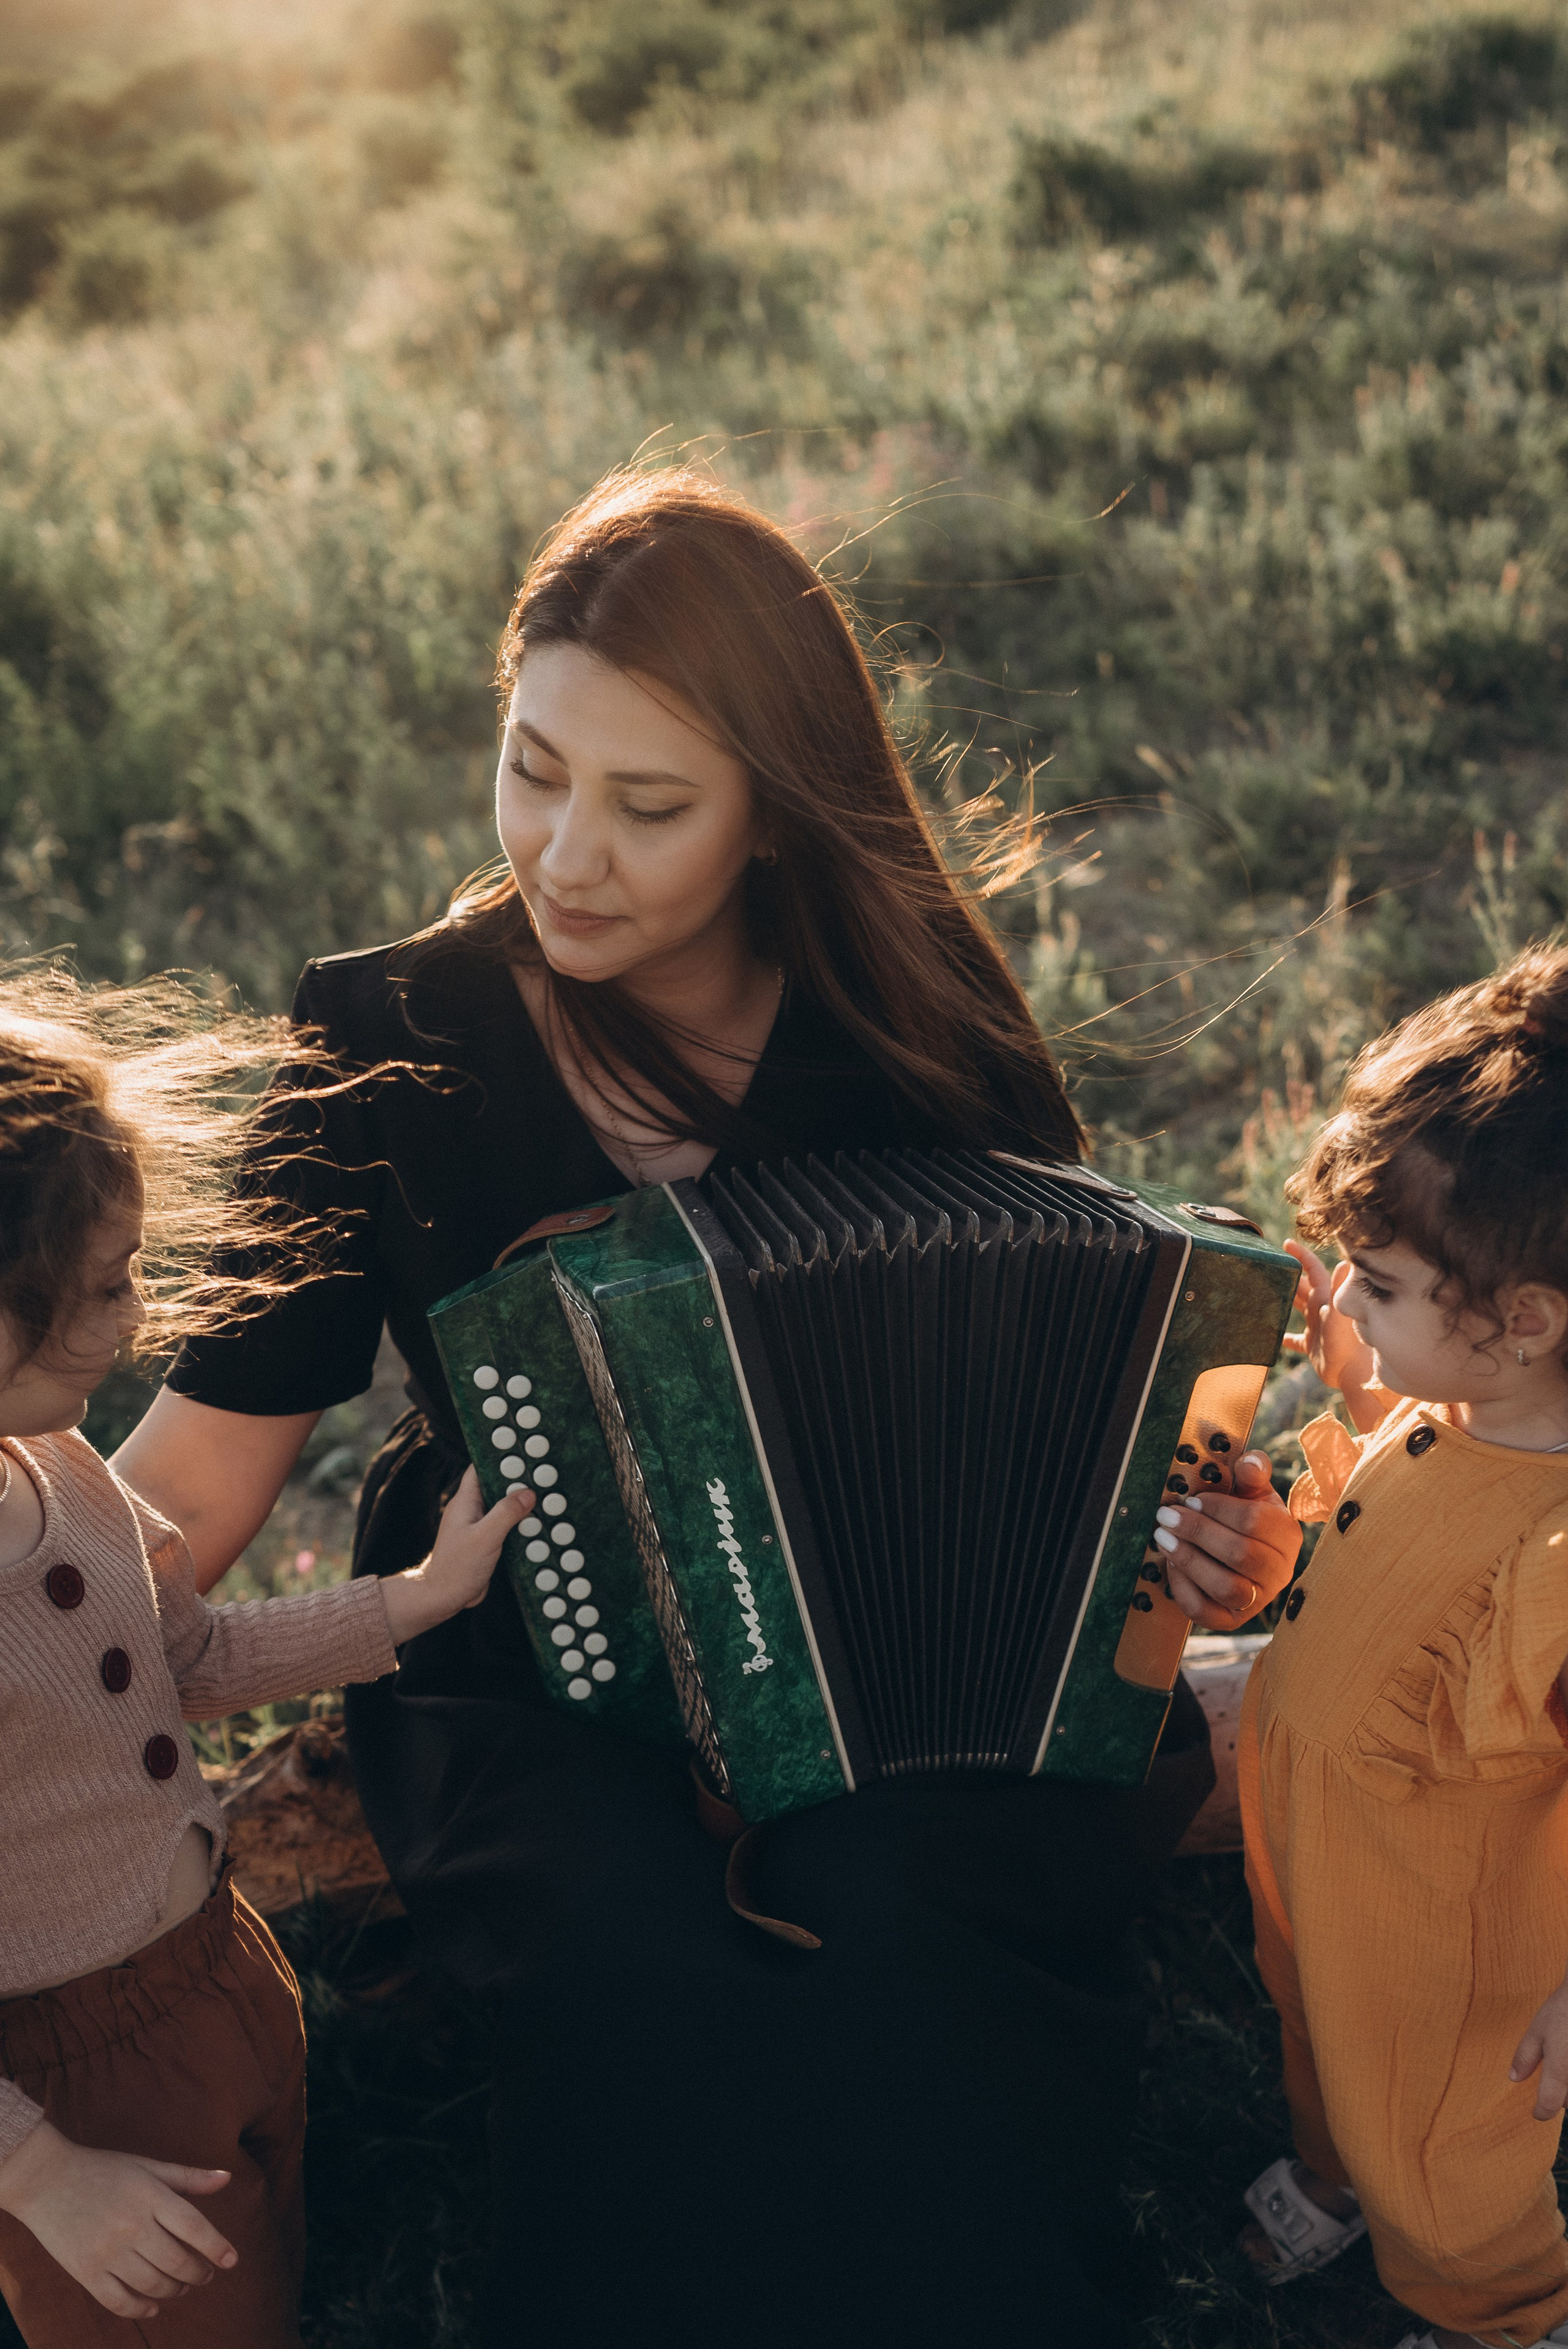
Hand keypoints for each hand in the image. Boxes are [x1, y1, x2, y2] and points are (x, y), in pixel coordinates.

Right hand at [0, 2119, 235, 2319]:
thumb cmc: (103, 2169)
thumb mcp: (147, 2166)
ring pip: (152, 2284)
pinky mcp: (85, 2272)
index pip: (193, 2227)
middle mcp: (130, 2225)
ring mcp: (107, 2252)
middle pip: (177, 2261)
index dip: (217, 2246)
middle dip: (199, 2273)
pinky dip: (141, 2308)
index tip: (232, 2260)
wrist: (46, 2179)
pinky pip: (119, 2301)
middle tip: (207, 2275)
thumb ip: (187, 2177)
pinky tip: (153, 2306)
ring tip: (184, 2286)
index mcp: (149, 2196)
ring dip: (175, 2290)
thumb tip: (227, 2179)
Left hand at [379, 1466, 534, 1643]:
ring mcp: (478, 1526)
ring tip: (544, 1496)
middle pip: (496, 1486)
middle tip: (540, 1474)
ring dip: (520, 1504)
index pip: (479, 1469)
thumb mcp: (485, 1537)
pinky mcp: (485, 1542)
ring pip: (502, 1506)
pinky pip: (504, 1525)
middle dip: (516, 1480)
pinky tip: (535, 1524)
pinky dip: (519, 1523)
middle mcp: (471, 1510)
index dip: (498, 1458)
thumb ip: (506, 1513)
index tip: (520, 1451)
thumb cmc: (456, 1568)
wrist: (443, 1597)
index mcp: (465, 1502)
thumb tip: (527, 1493)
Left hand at [1152, 1450, 1300, 1627]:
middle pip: (1240, 1554)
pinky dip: (1184, 1590)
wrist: (1243, 1552)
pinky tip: (1171, 1565)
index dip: (1218, 1508)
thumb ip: (1252, 1472)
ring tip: (1164, 1538)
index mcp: (1287, 1535)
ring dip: (1189, 1561)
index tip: (1191, 1499)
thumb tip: (1248, 1463)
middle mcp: (1279, 1572)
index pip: (1255, 1521)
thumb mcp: (1253, 1491)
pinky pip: (1207, 1613)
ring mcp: (1258, 1600)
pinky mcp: (1233, 1620)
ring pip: (1226, 1587)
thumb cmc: (1247, 1517)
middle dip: (1197, 1532)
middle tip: (1167, 1516)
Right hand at [1281, 1241, 1375, 1395]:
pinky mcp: (1313, 1346)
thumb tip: (1346, 1261)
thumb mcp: (1341, 1314)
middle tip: (1271, 1265)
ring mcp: (1317, 1327)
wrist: (1356, 1373)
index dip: (1301, 1256)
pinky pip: (1297, 1339)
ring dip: (1285, 1301)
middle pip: (1302, 1287)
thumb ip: (1341, 1289)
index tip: (1286, 1244)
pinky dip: (1287, 1337)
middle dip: (1288, 1275)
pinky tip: (1276, 1337)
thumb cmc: (1348, 1344)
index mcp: (1326, 1298)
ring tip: (1268, 1293)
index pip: (1313, 1271)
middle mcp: (1320, 1309)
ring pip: (1298, 1308)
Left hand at [1511, 1973, 1567, 2119]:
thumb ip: (1525, 2057)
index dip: (1541, 2111)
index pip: (1549, 2104)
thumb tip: (1513, 2078)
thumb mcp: (1537, 2031)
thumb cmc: (1563, 2011)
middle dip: (1561, 2099)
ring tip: (1565, 2069)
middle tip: (1555, 2084)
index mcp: (1559, 2071)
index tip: (1537, 2112)